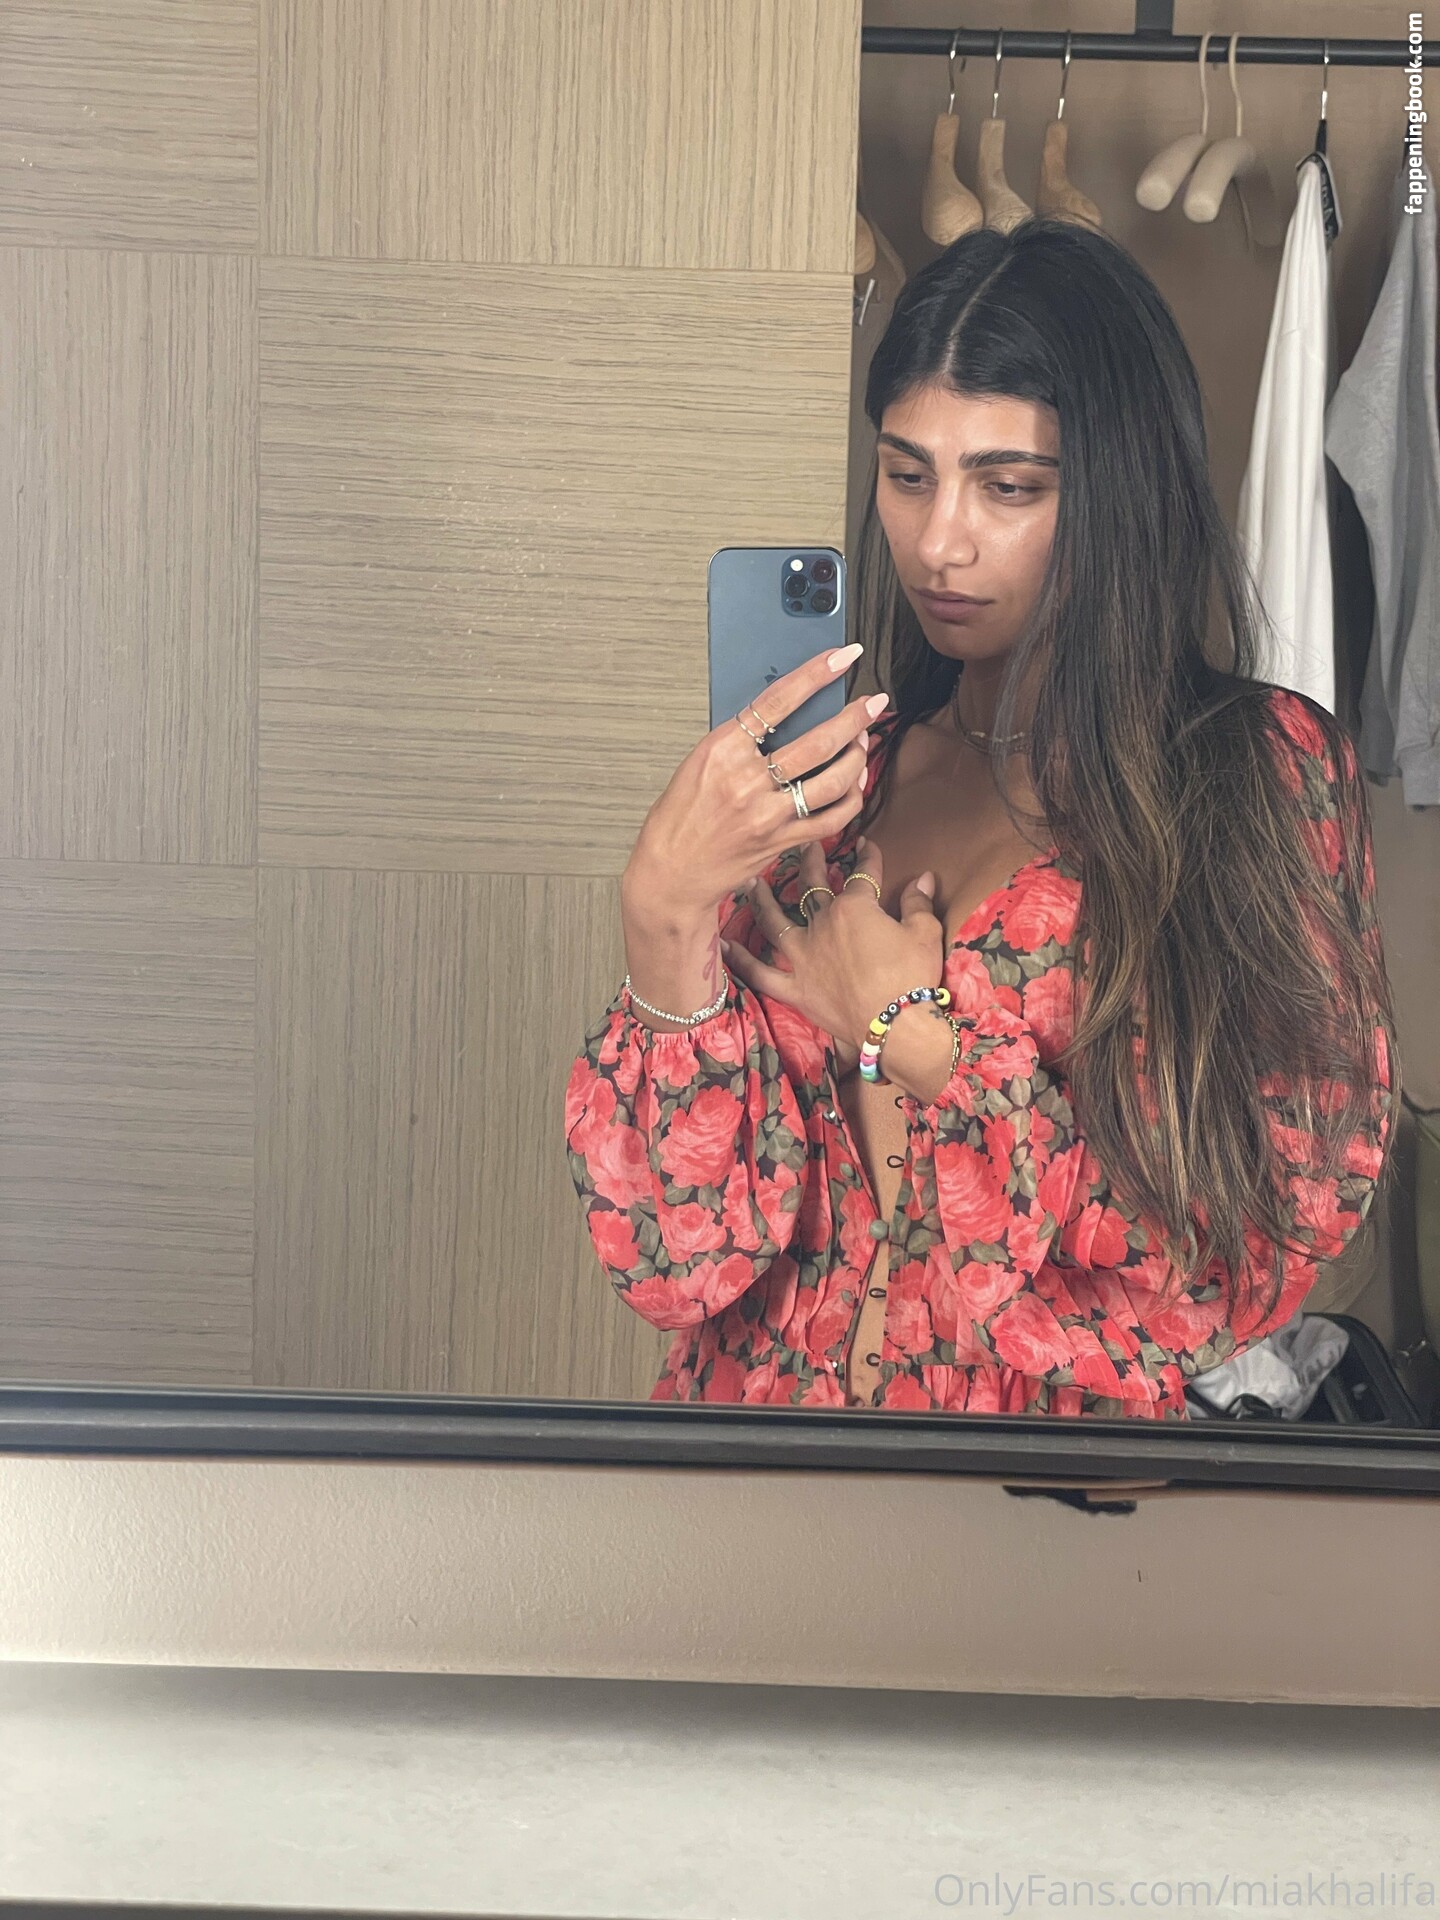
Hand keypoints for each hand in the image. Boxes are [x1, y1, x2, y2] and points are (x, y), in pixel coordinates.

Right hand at [623, 642, 887, 924]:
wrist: (671, 872)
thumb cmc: (680, 817)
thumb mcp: (700, 763)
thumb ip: (741, 740)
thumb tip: (786, 715)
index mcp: (722, 750)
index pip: (778, 701)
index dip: (816, 674)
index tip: (842, 657)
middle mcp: (747, 781)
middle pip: (818, 742)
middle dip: (855, 718)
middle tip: (874, 702)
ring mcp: (768, 814)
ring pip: (833, 780)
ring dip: (857, 756)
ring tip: (863, 740)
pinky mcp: (782, 841)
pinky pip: (831, 818)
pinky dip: (850, 798)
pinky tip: (854, 783)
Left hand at [723, 836, 945, 1062]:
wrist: (897, 1027)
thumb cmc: (913, 977)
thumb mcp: (925, 933)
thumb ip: (918, 903)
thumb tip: (924, 878)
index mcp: (855, 908)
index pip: (861, 874)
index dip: (866, 857)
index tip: (866, 844)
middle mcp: (823, 926)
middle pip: (812, 887)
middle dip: (810, 861)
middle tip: (805, 844)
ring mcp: (805, 958)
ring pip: (775, 922)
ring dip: (762, 900)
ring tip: (751, 882)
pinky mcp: (797, 989)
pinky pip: (761, 974)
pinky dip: (741, 960)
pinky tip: (723, 945)